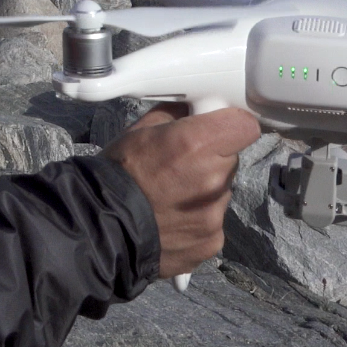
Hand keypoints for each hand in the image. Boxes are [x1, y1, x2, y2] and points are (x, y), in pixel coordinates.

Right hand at [102, 103, 261, 278]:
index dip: (232, 125)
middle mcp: (213, 179)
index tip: (220, 129)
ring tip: (170, 195)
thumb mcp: (140, 129)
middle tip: (181, 165)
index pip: (245, 126)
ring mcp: (214, 213)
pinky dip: (197, 219)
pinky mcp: (212, 240)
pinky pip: (213, 221)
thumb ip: (176, 115)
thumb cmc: (117, 174)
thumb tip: (194, 106)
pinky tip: (172, 218)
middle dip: (213, 158)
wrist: (101, 227)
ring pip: (221, 191)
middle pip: (231, 160)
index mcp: (197, 144)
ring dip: (204, 190)